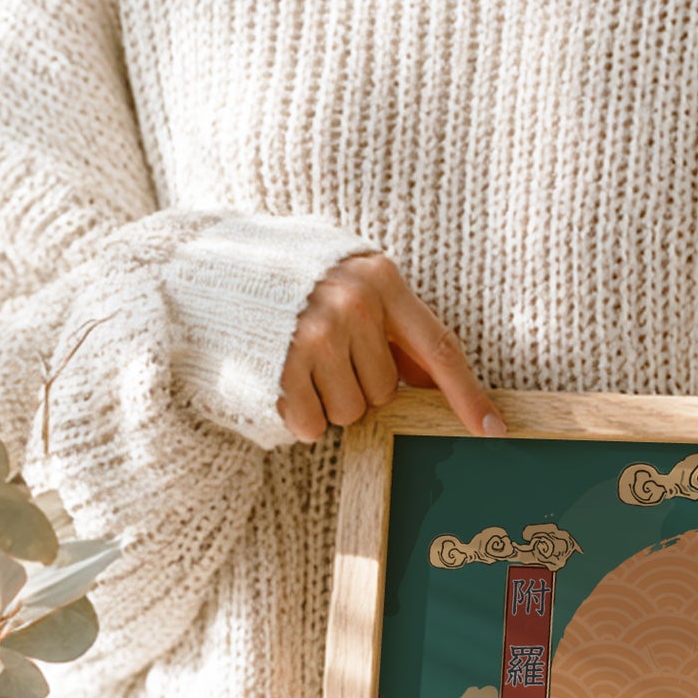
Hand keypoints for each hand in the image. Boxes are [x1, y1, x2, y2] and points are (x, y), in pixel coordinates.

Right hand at [278, 252, 504, 442]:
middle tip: (322, 354)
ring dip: (327, 402)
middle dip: (359, 385)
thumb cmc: (286, 279)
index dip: (469, 395)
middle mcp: (354, 305)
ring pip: (352, 413)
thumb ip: (392, 325)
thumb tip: (434, 379)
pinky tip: (279, 379)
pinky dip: (299, 415)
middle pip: (386, 391)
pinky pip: (313, 425)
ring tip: (297, 362)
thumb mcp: (347, 281)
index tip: (494, 430)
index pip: (440, 348)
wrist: (202, 267)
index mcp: (381, 279)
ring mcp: (316, 336)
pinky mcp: (282, 368)